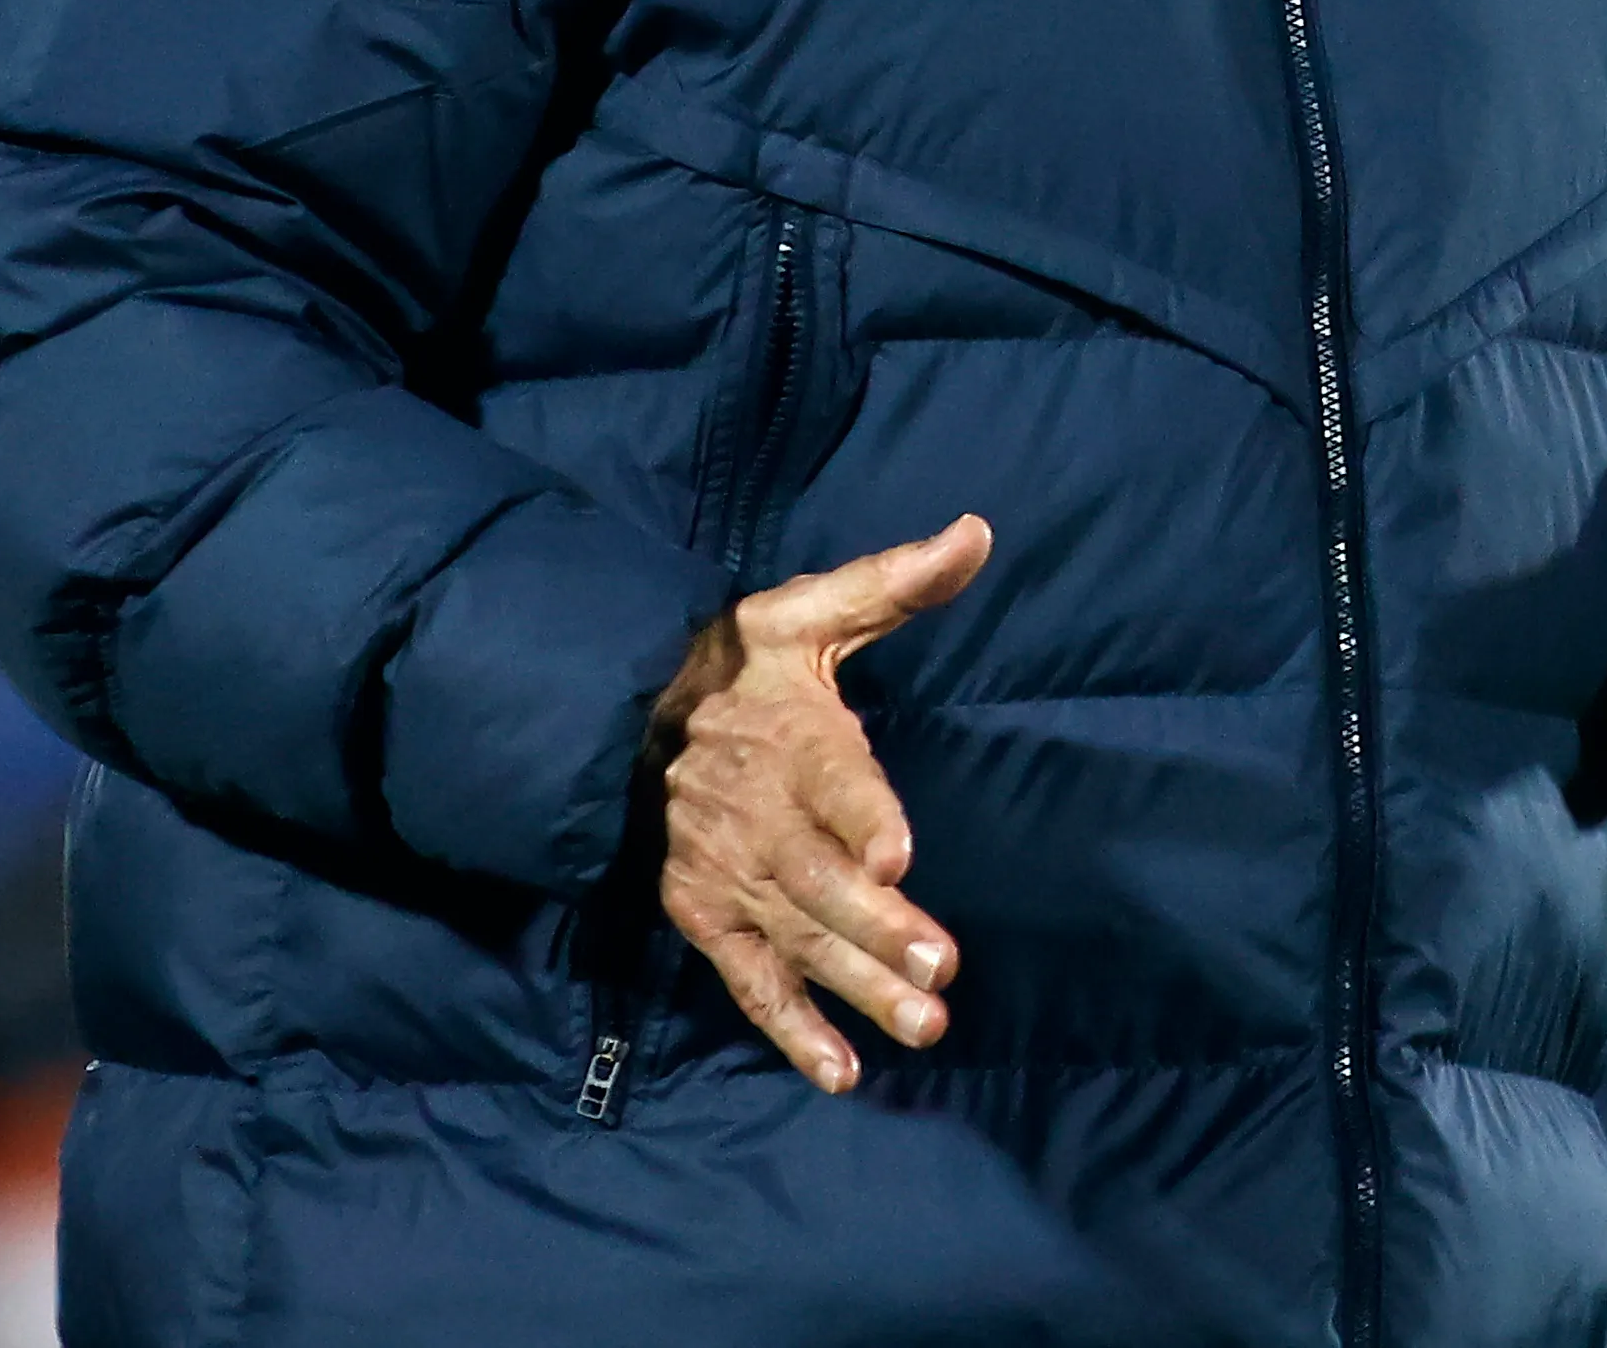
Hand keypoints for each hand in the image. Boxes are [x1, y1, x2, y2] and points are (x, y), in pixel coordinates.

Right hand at [649, 512, 989, 1091]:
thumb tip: (977, 534)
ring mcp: (730, 875)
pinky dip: (791, 1029)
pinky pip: (750, 980)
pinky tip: (841, 1072)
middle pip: (821, 879)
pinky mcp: (707, 916)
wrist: (629, 715)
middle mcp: (759, 815)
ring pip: (799, 937)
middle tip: (940, 970)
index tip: (897, 854)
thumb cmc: (743, 667)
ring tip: (923, 1024)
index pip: (832, 779)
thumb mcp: (811, 613)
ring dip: (859, 985)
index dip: (863, 815)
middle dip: (879, 929)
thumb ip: (893, 583)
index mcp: (793, 739)